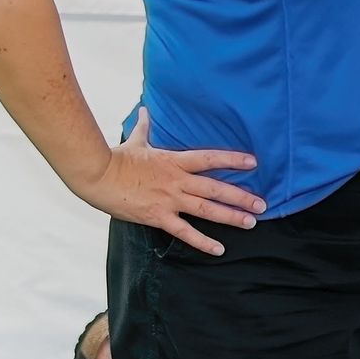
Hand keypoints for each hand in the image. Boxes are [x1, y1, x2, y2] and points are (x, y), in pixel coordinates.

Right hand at [72, 108, 264, 254]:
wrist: (96, 175)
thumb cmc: (116, 158)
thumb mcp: (135, 141)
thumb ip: (144, 126)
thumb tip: (144, 109)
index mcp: (174, 161)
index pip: (210, 158)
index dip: (233, 160)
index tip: (253, 162)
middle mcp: (177, 180)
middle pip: (216, 188)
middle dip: (241, 196)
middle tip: (262, 204)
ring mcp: (169, 199)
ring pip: (206, 209)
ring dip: (231, 217)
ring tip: (251, 223)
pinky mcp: (157, 217)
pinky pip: (185, 232)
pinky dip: (203, 242)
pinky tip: (219, 249)